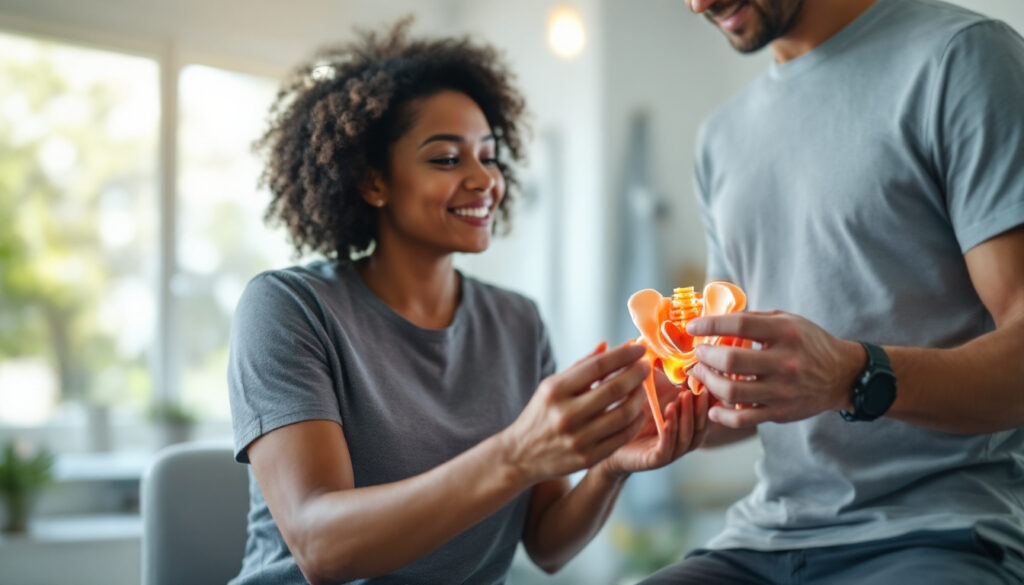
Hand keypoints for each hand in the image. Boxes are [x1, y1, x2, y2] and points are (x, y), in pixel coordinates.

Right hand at [501, 343, 649, 483]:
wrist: (521, 455)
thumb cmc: (540, 414)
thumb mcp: (551, 386)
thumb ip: (580, 366)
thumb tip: (607, 345)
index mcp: (555, 391)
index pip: (597, 366)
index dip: (622, 355)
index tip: (638, 348)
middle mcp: (565, 414)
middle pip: (614, 389)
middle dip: (637, 374)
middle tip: (647, 366)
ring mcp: (578, 438)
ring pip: (623, 414)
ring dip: (640, 397)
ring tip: (643, 388)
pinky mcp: (588, 457)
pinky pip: (622, 436)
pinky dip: (635, 421)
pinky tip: (638, 411)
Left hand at [597, 369, 710, 478]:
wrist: (602, 436)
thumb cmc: (627, 407)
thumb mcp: (648, 386)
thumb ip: (660, 369)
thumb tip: (667, 342)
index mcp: (685, 419)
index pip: (706, 411)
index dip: (711, 398)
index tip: (710, 380)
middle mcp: (681, 436)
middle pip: (702, 426)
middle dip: (701, 407)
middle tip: (697, 390)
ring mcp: (670, 450)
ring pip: (687, 438)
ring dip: (686, 418)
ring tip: (682, 400)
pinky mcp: (654, 460)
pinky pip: (667, 450)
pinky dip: (670, 434)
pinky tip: (666, 421)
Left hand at [686, 310, 864, 427]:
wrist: (843, 375)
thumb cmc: (809, 343)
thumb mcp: (788, 321)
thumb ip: (754, 320)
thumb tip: (716, 318)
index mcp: (786, 333)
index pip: (740, 326)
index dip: (710, 325)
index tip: (693, 327)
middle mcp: (785, 362)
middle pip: (731, 360)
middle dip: (706, 357)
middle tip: (699, 354)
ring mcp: (783, 390)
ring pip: (732, 391)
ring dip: (709, 382)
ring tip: (703, 374)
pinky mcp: (781, 412)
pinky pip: (743, 418)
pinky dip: (722, 415)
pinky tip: (713, 407)